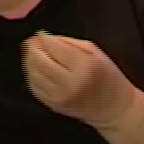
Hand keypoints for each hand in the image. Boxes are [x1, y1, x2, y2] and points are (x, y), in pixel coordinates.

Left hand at [23, 31, 137, 129]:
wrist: (114, 108)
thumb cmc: (108, 77)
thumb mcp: (96, 53)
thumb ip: (69, 42)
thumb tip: (43, 37)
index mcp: (84, 65)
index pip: (52, 46)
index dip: (42, 38)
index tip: (41, 35)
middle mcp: (69, 82)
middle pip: (37, 59)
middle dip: (32, 47)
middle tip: (34, 43)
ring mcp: (59, 96)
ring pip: (32, 73)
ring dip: (30, 61)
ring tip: (36, 55)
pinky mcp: (53, 105)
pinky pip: (34, 86)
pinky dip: (32, 75)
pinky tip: (39, 70)